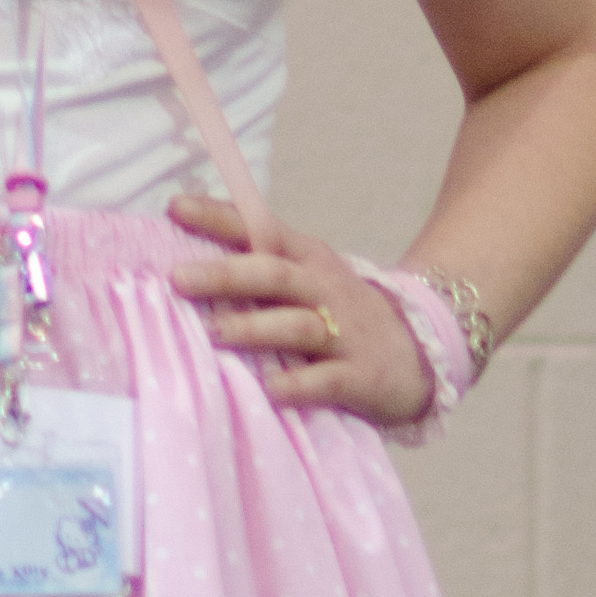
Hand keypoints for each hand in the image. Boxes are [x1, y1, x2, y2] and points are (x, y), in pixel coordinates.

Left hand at [169, 197, 436, 428]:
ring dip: (255, 328)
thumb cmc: (337, 314)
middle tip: (178, 279)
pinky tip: (269, 389)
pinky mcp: (361, 375)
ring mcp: (345, 332)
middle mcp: (324, 288)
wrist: (421, 351)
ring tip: (213, 333)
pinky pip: (328, 379)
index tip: (174, 207)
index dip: (219, 218)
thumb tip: (177, 262)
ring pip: (297, 324)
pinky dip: (299, 384)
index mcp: (306, 259)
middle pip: (274, 274)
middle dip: (226, 275)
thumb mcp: (304, 280)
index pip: (260, 230)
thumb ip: (254, 269)